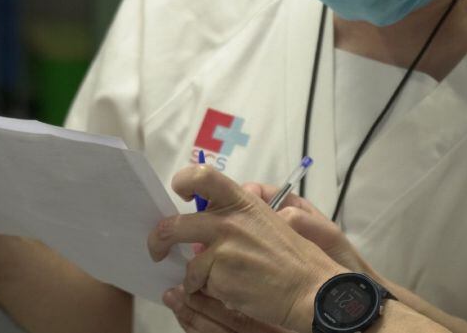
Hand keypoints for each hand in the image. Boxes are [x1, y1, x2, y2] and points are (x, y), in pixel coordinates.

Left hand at [148, 165, 345, 332]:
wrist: (308, 288)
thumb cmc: (292, 259)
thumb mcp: (267, 223)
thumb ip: (235, 219)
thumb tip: (205, 228)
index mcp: (243, 202)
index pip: (202, 176)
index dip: (184, 180)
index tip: (180, 193)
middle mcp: (229, 221)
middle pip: (174, 225)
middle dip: (158, 240)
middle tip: (157, 249)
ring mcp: (222, 248)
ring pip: (189, 264)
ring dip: (196, 277)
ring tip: (215, 282)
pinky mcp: (218, 275)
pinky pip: (200, 285)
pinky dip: (209, 291)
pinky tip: (231, 291)